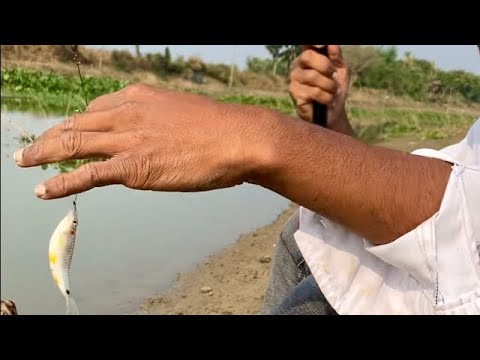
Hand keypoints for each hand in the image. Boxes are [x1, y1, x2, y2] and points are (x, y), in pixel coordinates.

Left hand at [14, 84, 267, 198]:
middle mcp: (127, 113)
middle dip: (51, 135)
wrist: (239, 138)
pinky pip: (87, 174)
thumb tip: (155, 136)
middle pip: (77, 122)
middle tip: (34, 146)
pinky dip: (61, 182)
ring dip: (43, 153)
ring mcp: (128, 140)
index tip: (69, 131)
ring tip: (24, 161)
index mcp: (139, 98)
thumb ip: (160, 122)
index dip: (77, 122)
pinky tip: (43, 190)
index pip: (96, 108)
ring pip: (73, 143)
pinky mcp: (133, 167)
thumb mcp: (183, 114)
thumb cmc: (219, 130)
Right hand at [289, 45, 350, 132]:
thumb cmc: (334, 89)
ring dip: (329, 85)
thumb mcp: (339, 70)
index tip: (321, 46)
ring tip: (332, 91)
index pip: (306, 44)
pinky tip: (326, 100)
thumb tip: (332, 44)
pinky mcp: (294, 94)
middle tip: (333, 76)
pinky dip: (326, 97)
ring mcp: (294, 80)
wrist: (332, 112)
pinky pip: (313, 91)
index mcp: (308, 57)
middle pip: (308, 56)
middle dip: (325, 66)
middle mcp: (297, 66)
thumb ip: (336, 56)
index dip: (313, 43)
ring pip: (312, 76)